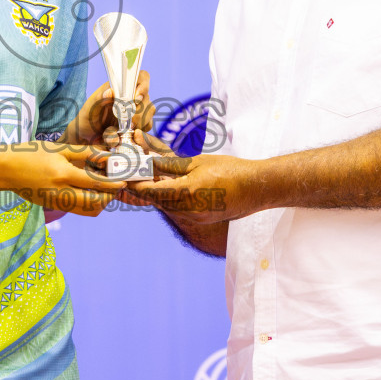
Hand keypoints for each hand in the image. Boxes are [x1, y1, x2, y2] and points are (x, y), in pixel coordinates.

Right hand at [4, 141, 124, 215]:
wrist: (5, 169)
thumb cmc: (31, 153)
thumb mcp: (58, 148)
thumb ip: (84, 152)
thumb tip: (107, 155)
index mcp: (62, 174)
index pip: (94, 183)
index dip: (112, 183)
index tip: (124, 181)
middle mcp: (60, 193)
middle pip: (94, 202)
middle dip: (109, 196)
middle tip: (117, 186)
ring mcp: (56, 203)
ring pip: (87, 211)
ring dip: (100, 203)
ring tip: (105, 190)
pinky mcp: (53, 207)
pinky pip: (77, 210)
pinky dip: (88, 204)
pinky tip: (90, 192)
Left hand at [62, 70, 151, 146]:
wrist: (87, 137)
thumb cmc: (87, 118)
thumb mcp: (89, 108)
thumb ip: (99, 99)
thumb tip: (111, 91)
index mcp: (121, 87)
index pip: (141, 77)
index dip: (143, 85)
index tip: (137, 98)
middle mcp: (131, 97)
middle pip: (147, 98)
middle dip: (140, 111)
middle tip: (130, 122)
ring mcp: (137, 111)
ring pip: (149, 112)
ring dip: (140, 122)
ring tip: (126, 130)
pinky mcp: (138, 125)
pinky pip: (147, 126)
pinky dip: (140, 132)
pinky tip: (129, 135)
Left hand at [124, 152, 259, 224]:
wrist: (256, 189)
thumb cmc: (229, 170)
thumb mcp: (196, 163)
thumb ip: (169, 165)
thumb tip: (147, 161)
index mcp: (185, 193)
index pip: (148, 191)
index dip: (133, 183)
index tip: (123, 172)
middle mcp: (186, 210)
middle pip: (155, 199)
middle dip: (142, 185)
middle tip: (133, 170)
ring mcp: (193, 217)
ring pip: (165, 203)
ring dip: (155, 190)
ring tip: (149, 174)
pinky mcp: (199, 218)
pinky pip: (177, 207)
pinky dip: (169, 196)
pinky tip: (167, 183)